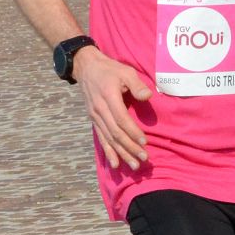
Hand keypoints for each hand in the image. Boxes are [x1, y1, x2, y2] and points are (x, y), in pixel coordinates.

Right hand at [75, 48, 152, 168]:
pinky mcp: (94, 120)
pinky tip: (115, 163)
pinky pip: (101, 138)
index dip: (133, 132)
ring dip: (121, 153)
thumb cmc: (110, 70)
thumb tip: (148, 96)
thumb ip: (136, 84)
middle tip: (143, 158)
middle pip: (115, 133)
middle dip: (130, 147)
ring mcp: (95, 116)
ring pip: (109, 138)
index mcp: (108, 97)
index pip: (121, 119)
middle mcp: (100, 109)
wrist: (86, 68)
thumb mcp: (125, 71)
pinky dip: (108, 152)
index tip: (144, 142)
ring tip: (133, 165)